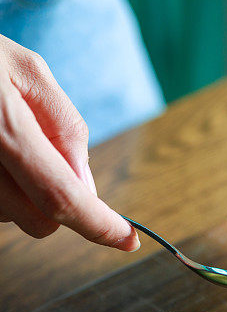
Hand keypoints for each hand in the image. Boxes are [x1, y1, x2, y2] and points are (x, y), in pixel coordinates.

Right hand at [0, 35, 137, 249]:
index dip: (100, 226)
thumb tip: (85, 183)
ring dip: (24, 192)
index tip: (128, 240)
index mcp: (2, 132)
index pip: (61, 198)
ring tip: (6, 140)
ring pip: (12, 216)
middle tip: (51, 158)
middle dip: (60, 204)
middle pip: (39, 221)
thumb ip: (64, 127)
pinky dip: (2, 189)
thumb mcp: (27, 71)